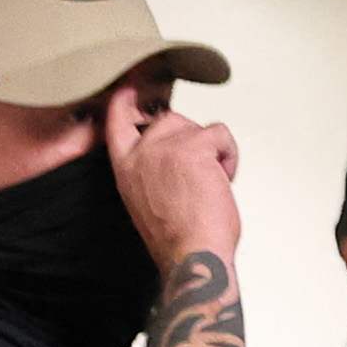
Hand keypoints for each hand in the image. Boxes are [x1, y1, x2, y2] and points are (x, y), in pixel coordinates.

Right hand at [104, 83, 242, 274]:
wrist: (193, 257)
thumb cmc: (179, 240)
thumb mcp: (149, 201)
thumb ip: (153, 172)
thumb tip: (176, 159)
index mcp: (127, 169)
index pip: (116, 123)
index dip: (124, 102)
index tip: (130, 90)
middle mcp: (141, 153)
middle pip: (169, 120)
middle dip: (191, 138)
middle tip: (202, 173)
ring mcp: (166, 147)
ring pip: (197, 126)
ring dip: (212, 151)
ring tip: (213, 183)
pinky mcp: (193, 147)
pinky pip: (220, 132)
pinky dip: (230, 154)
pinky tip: (225, 179)